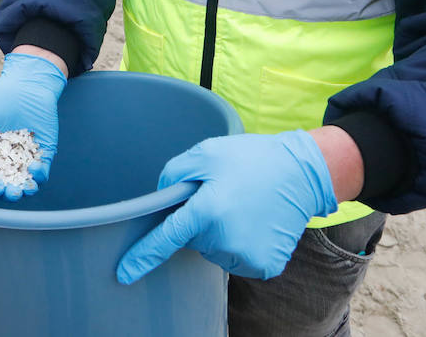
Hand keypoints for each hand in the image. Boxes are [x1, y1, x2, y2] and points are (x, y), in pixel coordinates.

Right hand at [0, 54, 66, 199]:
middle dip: (6, 193)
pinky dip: (40, 175)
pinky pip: (43, 170)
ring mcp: (27, 157)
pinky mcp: (45, 152)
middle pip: (7, 186)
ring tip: (21, 190)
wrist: (27, 81)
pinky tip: (35, 168)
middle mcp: (8, 161)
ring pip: (26, 183)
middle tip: (7, 190)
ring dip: (24, 191)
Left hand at [116, 131, 337, 283]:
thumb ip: (174, 173)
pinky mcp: (264, 266)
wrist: (302, 173)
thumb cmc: (251, 159)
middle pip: (192, 239)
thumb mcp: (207, 152)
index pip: (166, 238)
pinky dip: (239, 244)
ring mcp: (246, 256)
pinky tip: (253, 223)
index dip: (143, 257)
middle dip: (199, 220)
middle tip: (223, 195)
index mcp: (209, 209)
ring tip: (242, 207)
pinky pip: (236, 259)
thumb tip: (160, 199)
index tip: (123, 274)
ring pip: (213, 251)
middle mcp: (225, 239)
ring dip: (220, 233)